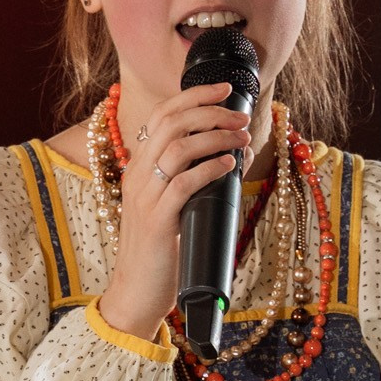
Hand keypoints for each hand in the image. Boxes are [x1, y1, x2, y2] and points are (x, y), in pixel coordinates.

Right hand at [96, 82, 251, 340]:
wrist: (137, 292)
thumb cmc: (161, 250)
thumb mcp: (172, 205)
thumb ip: (191, 179)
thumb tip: (233, 155)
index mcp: (139, 167)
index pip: (161, 115)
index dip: (194, 96)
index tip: (225, 89)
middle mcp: (138, 175)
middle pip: (171, 123)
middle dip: (212, 112)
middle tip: (242, 117)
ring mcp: (144, 197)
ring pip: (178, 147)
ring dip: (216, 137)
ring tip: (242, 139)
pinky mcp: (157, 221)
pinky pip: (184, 183)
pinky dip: (210, 168)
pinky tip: (229, 164)